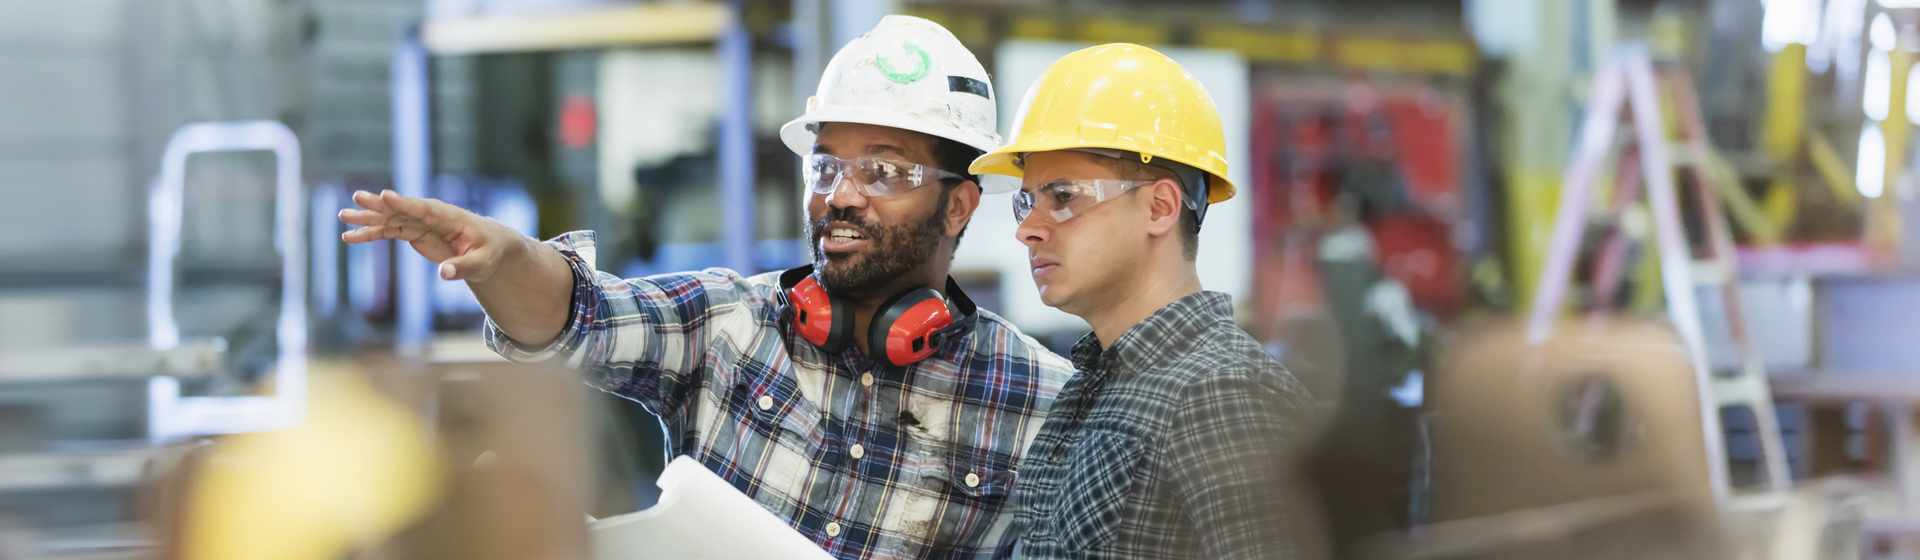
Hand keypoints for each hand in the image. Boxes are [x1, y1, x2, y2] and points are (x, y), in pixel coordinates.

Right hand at [338, 190, 525, 282]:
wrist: (487, 246)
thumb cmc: (488, 251)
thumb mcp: (481, 262)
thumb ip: (462, 268)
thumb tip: (443, 274)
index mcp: (449, 217)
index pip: (424, 208)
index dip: (404, 203)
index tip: (385, 195)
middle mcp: (430, 215)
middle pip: (401, 208)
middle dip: (380, 205)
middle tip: (357, 198)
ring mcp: (419, 222)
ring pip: (389, 218)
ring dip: (368, 218)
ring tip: (343, 217)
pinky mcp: (412, 231)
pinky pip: (387, 231)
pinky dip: (370, 234)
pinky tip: (350, 238)